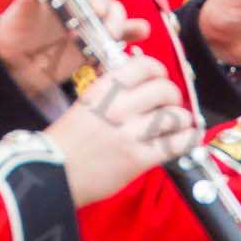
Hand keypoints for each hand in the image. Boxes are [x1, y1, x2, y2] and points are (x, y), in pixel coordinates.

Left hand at [0, 0, 146, 97]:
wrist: (21, 67)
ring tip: (109, 32)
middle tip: (95, 11)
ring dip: (117, 17)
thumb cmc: (16, 34)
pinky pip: (123, 31)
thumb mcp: (17, 17)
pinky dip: (133, 30)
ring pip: (114, 7)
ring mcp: (91, 16)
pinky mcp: (99, 37)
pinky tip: (141, 31)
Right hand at [47, 56, 196, 204]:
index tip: (160, 78)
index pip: (145, 66)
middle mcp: (119, 108)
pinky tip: (187, 137)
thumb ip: (114, 92)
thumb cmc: (66, 141)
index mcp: (104, 89)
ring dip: (181, 119)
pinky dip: (187, 139)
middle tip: (170, 103)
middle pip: (165, 89)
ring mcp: (130, 134)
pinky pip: (175, 145)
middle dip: (173, 96)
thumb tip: (143, 84)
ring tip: (176, 124)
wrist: (52, 174)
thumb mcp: (86, 103)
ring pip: (175, 116)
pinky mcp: (138, 160)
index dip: (158, 71)